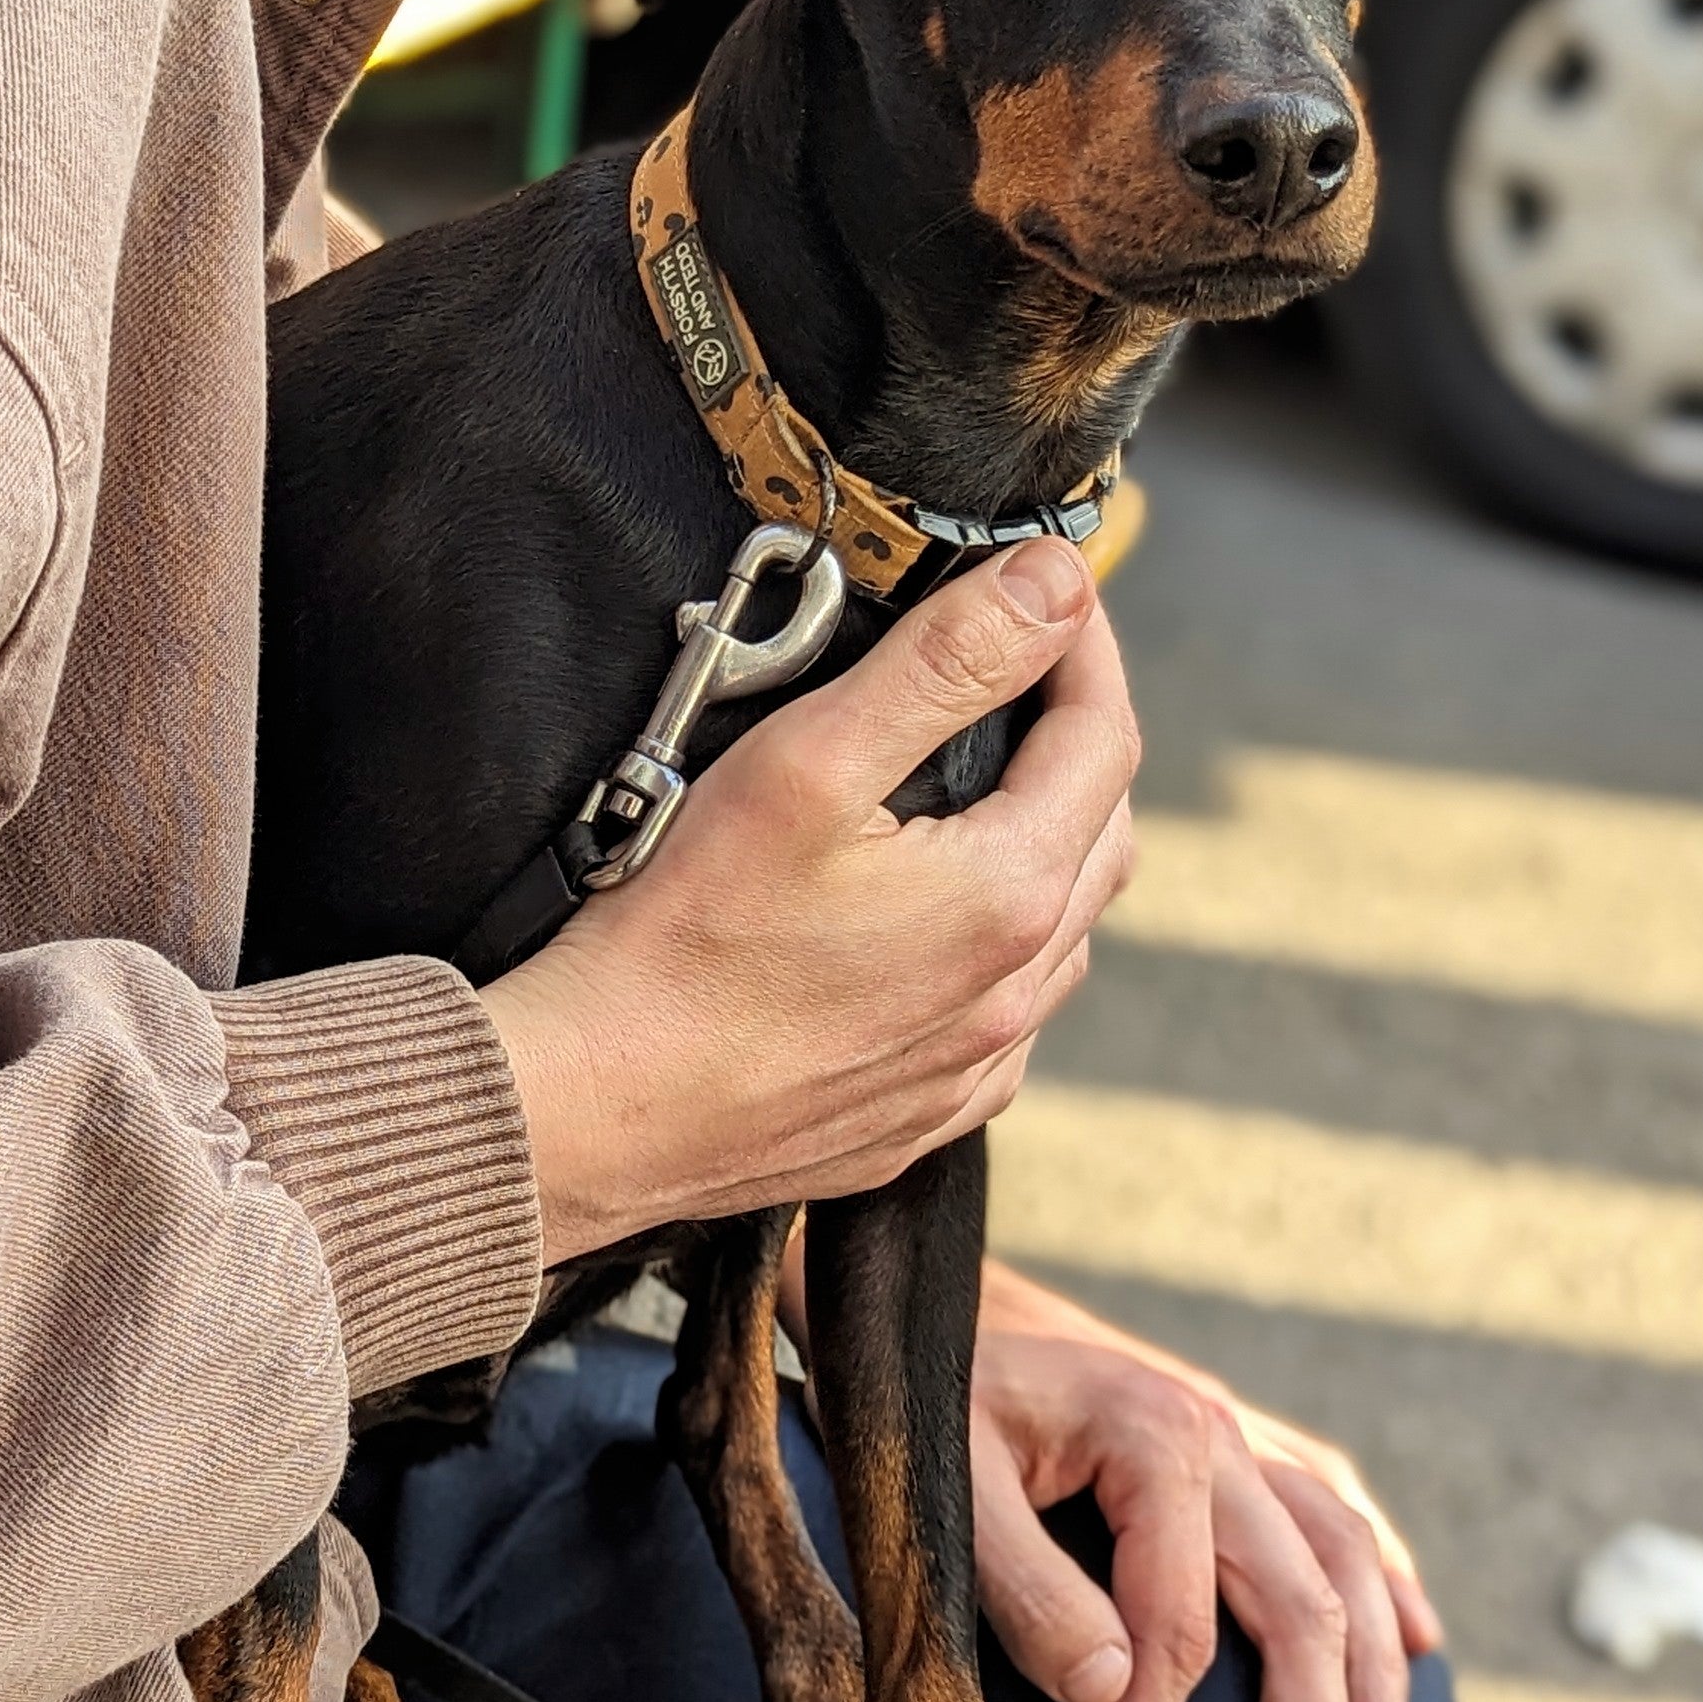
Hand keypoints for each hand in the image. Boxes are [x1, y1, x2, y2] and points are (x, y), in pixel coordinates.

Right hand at [483, 541, 1134, 1269]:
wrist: (597, 1109)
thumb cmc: (682, 939)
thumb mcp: (809, 760)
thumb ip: (946, 663)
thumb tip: (1056, 585)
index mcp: (1009, 896)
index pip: (1105, 737)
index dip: (1085, 642)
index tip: (1050, 586)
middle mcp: (1014, 994)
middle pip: (1104, 834)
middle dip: (1077, 736)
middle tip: (1019, 670)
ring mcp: (971, 1068)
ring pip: (1063, 935)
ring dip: (1048, 845)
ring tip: (982, 786)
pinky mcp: (920, 1116)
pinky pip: (1003, 1022)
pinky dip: (999, 950)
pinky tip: (937, 927)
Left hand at [966, 1267, 1443, 1701]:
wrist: (921, 1301)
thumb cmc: (924, 1398)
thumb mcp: (947, 1488)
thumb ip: (1024, 1587)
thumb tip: (1112, 1692)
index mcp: (1158, 1440)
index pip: (1178, 1638)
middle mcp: (1223, 1432)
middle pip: (1304, 1611)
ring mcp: (1241, 1431)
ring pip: (1346, 1561)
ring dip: (1374, 1678)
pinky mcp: (1237, 1435)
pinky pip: (1336, 1509)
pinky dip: (1382, 1578)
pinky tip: (1413, 1637)